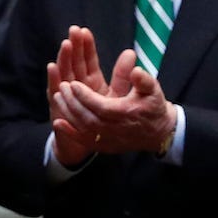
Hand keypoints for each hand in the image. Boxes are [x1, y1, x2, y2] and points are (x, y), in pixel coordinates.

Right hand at [45, 26, 112, 165]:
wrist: (94, 140)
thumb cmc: (106, 117)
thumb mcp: (116, 94)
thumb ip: (122, 74)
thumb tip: (130, 53)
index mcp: (90, 80)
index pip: (87, 59)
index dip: (85, 46)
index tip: (84, 31)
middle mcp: (76, 85)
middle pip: (73, 62)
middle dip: (73, 47)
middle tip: (74, 30)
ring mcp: (66, 95)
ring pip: (64, 73)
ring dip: (63, 59)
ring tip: (66, 44)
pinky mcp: (58, 106)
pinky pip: (55, 91)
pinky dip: (54, 79)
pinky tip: (53, 67)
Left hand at [54, 49, 176, 156]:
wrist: (159, 132)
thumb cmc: (154, 107)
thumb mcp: (153, 90)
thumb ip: (144, 80)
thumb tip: (135, 71)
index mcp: (126, 114)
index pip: (100, 106)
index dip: (85, 96)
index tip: (74, 84)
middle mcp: (115, 130)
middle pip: (88, 117)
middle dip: (73, 102)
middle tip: (62, 87)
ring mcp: (109, 140)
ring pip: (83, 128)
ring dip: (69, 113)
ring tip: (58, 96)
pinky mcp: (105, 146)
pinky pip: (84, 141)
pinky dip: (70, 133)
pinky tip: (57, 122)